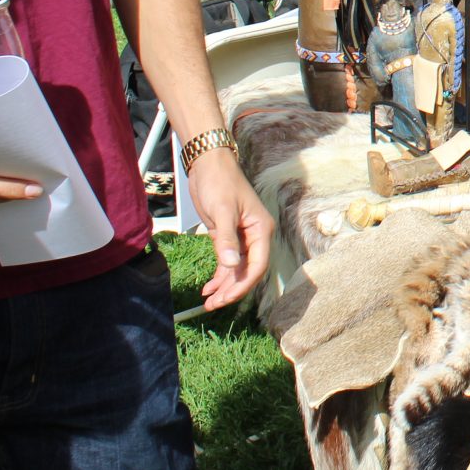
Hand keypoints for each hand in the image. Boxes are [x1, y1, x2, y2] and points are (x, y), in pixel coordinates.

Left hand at [185, 149, 274, 307]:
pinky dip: (219, 275)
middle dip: (232, 289)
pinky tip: (209, 287)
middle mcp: (255, 235)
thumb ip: (226, 239)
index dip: (243, 284)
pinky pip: (228, 261)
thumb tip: (231, 266)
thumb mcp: (222, 211)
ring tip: (208, 301)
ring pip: (236, 268)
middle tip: (213, 305)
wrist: (208, 164)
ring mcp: (242, 236)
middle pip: (247, 270)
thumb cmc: (219, 183)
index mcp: (261, 229)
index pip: (257, 265)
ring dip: (224, 285)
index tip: (226, 298)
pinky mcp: (228, 235)